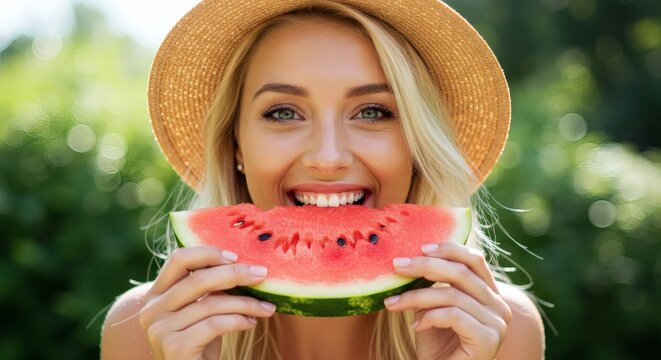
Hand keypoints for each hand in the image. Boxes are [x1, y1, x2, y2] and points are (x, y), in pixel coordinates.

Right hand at [138, 246, 275, 359]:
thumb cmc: (200, 343)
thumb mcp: (202, 312)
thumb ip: (210, 289)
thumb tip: (245, 264)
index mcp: (156, 294)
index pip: (179, 259)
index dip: (208, 253)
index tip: (236, 257)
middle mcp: (152, 310)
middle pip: (198, 279)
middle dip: (235, 274)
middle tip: (262, 274)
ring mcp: (159, 330)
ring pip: (210, 303)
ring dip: (245, 303)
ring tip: (266, 307)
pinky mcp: (174, 348)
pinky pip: (214, 325)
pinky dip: (238, 321)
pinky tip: (251, 323)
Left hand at [384, 242, 511, 359]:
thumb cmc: (436, 345)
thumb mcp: (433, 308)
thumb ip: (432, 284)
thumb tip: (410, 257)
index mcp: (491, 294)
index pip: (475, 260)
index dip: (448, 249)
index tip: (420, 248)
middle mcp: (500, 306)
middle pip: (461, 273)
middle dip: (424, 266)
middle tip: (397, 265)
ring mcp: (497, 324)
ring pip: (452, 295)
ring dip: (416, 296)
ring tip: (394, 304)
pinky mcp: (488, 340)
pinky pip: (454, 316)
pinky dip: (429, 317)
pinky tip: (416, 327)